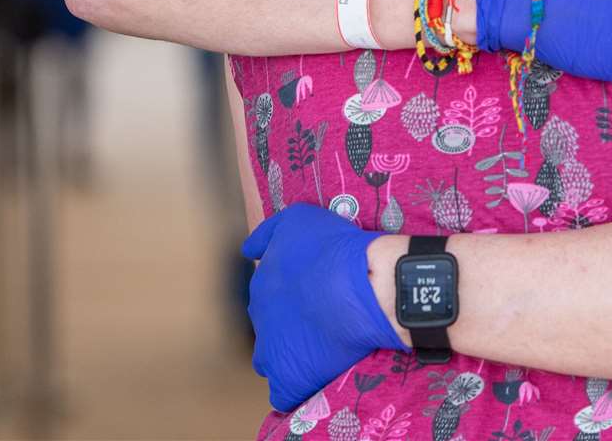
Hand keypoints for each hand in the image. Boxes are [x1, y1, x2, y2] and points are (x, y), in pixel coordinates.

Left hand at [242, 204, 406, 412]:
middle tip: (320, 317)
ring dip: (289, 354)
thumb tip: (248, 251)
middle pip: (268, 326)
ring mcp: (271, 350)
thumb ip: (269, 233)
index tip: (314, 293)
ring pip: (271, 359)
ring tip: (319, 346)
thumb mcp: (297, 219)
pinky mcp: (289, 377)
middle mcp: (259, 317)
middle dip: (289, 323)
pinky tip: (316, 373)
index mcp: (261, 283)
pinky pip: (285, 392)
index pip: (267, 294)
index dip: (292, 294)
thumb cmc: (333, 248)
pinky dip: (297, 385)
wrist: (362, 284)